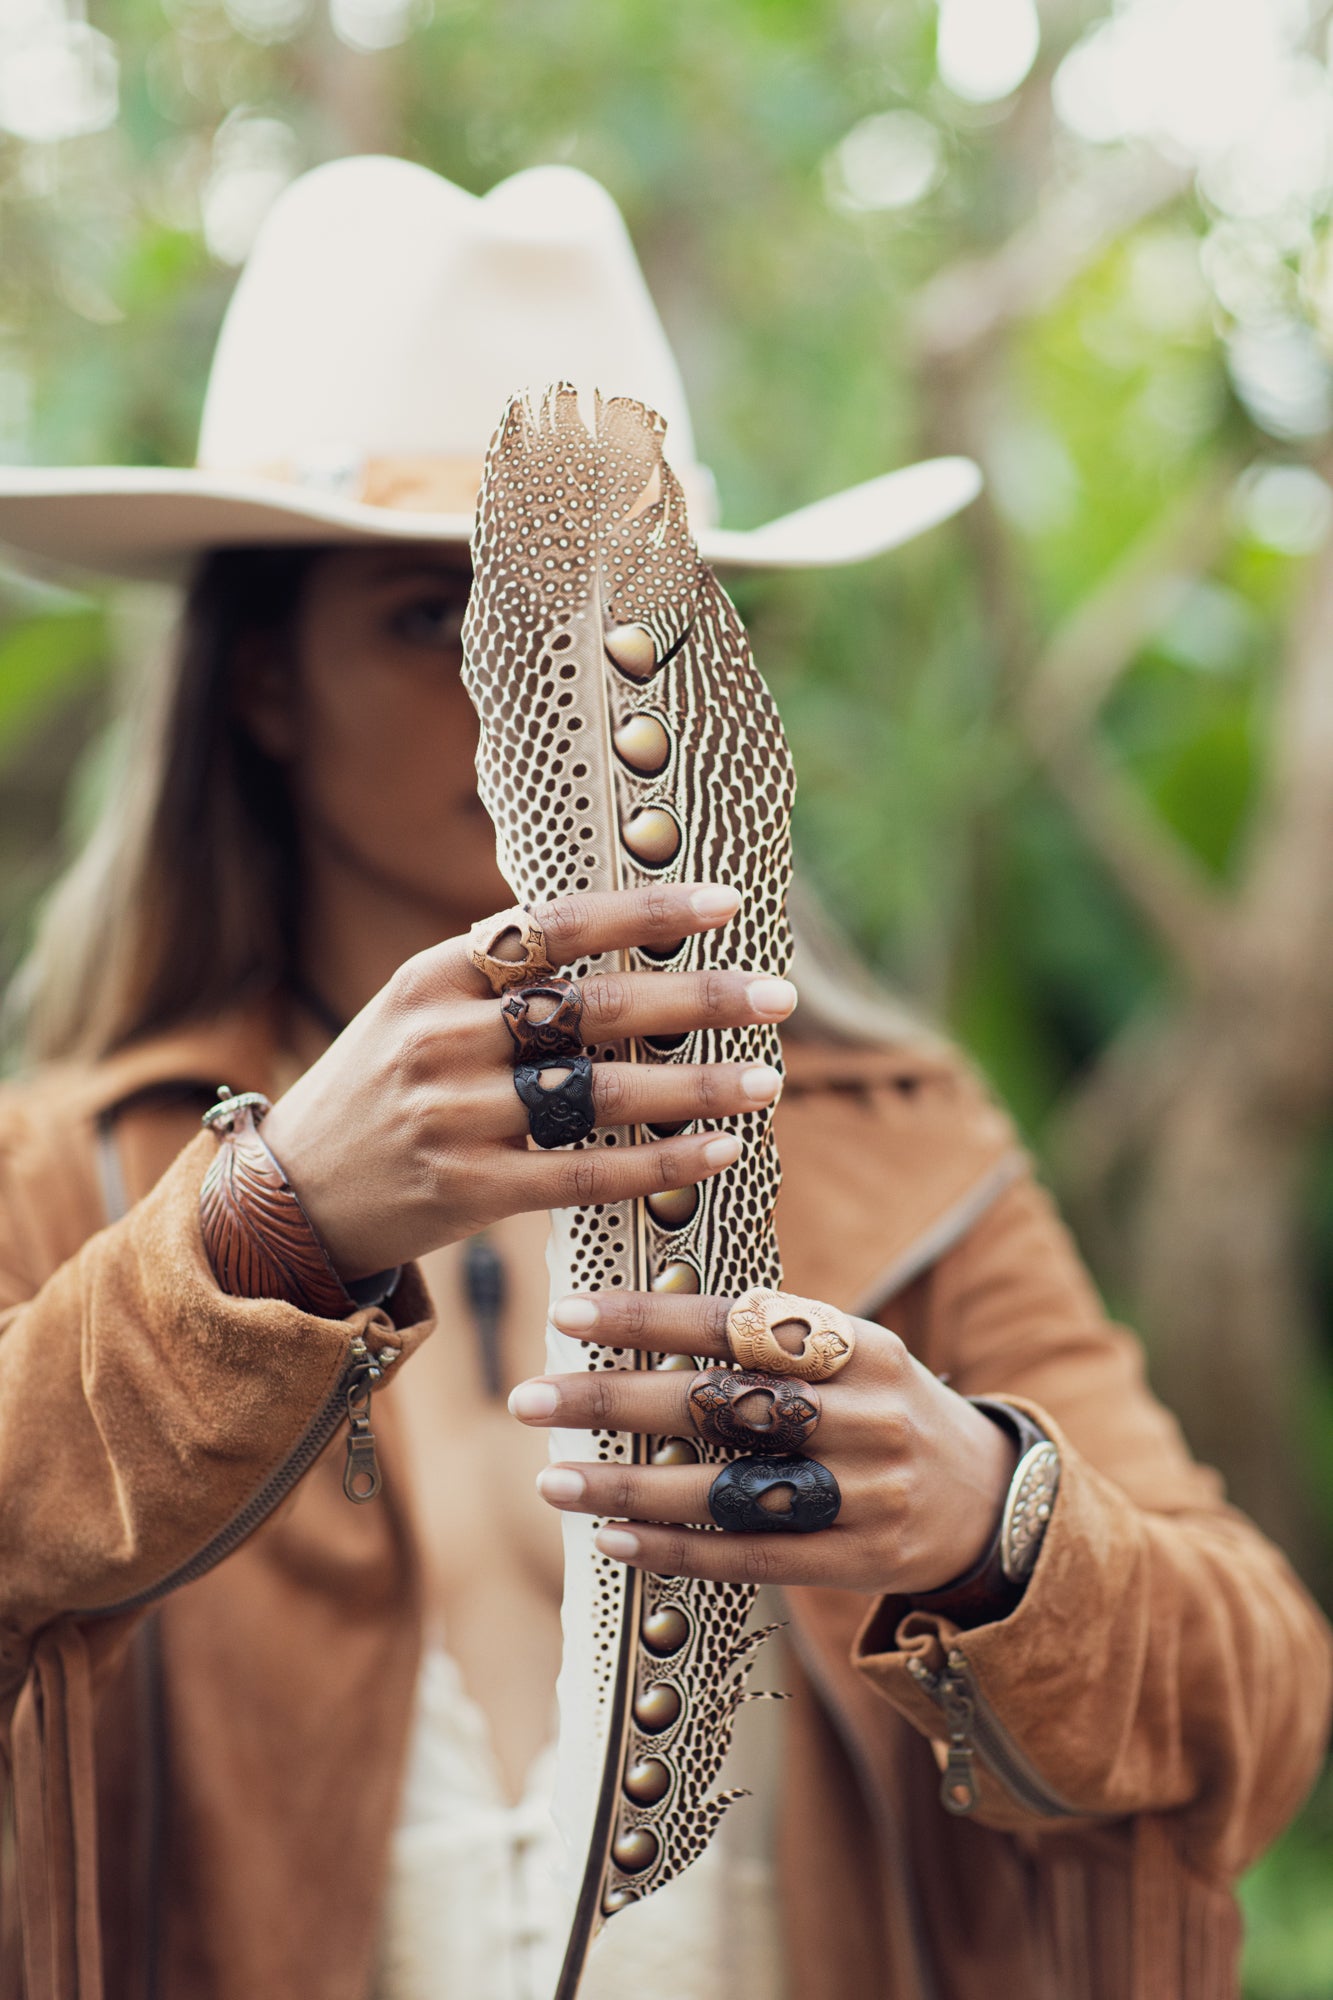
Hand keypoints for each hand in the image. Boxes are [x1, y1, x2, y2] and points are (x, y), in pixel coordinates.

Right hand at [261, 884, 796, 1277]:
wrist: (286, 1200)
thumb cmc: (379, 1091)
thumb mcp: (414, 1011)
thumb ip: (501, 980)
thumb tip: (625, 939)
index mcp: (432, 975)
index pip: (555, 926)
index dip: (645, 911)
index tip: (727, 903)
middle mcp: (441, 1038)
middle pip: (592, 1008)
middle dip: (697, 999)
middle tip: (779, 996)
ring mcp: (451, 1116)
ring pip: (598, 1095)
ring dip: (694, 1087)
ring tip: (767, 1080)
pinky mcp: (465, 1191)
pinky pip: (582, 1175)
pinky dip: (656, 1163)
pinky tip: (718, 1152)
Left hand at [513, 1291, 1016, 1593]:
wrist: (994, 1505)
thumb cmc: (888, 1411)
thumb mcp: (855, 1355)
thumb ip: (770, 1342)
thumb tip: (640, 1323)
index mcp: (861, 1344)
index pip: (740, 1320)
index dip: (651, 1316)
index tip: (569, 1313)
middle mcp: (866, 1413)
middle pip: (723, 1403)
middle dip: (616, 1401)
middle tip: (530, 1397)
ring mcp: (865, 1492)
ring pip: (727, 1489)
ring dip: (630, 1488)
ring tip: (552, 1480)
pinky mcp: (857, 1560)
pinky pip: (750, 1557)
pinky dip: (676, 1550)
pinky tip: (612, 1540)